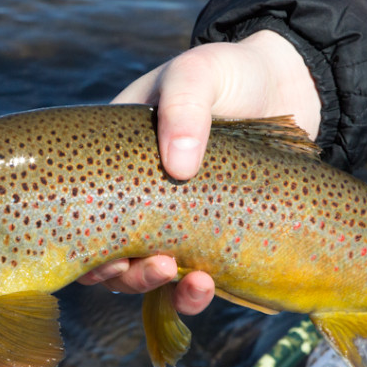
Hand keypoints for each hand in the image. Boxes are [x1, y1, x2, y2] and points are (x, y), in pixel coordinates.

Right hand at [79, 31, 320, 314]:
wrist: (288, 85)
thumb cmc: (229, 73)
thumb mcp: (197, 73)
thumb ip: (184, 108)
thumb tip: (178, 168)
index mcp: (113, 160)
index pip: (78, 209)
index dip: (82, 243)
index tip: (107, 255)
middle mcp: (134, 196)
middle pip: (107, 254)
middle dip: (125, 274)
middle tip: (157, 265)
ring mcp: (171, 220)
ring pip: (144, 274)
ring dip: (155, 286)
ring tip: (189, 279)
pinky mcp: (208, 238)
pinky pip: (187, 280)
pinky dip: (191, 293)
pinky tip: (207, 285)